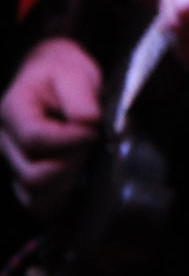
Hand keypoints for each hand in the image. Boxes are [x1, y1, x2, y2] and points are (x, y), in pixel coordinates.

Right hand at [1, 37, 102, 216]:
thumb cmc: (61, 73)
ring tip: (83, 157)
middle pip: (34, 173)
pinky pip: (35, 202)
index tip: (93, 132)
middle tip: (91, 143)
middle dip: (71, 163)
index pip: (35, 138)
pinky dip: (57, 198)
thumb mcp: (74, 74)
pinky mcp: (21, 176)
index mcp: (12, 109)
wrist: (50, 76)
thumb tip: (88, 125)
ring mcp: (10, 162)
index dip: (69, 140)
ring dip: (66, 182)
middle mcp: (4, 140)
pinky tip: (75, 179)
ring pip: (34, 193)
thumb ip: (82, 101)